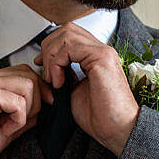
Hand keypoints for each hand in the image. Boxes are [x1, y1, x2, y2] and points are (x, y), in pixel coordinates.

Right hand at [0, 64, 54, 158]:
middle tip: (19, 123)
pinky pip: (18, 102)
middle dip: (36, 102)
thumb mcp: (8, 125)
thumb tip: (48, 100)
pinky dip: (18, 119)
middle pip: (30, 76)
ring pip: (28, 85)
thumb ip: (25, 110)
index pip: (26, 72)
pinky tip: (3, 129)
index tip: (41, 110)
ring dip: (26, 111)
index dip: (40, 91)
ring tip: (9, 126)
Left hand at [33, 23, 139, 155]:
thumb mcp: (74, 90)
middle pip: (66, 29)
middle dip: (48, 47)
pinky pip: (70, 47)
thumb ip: (65, 74)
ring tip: (53, 78)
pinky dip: (57, 63)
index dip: (51, 46)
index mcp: (96, 57)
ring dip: (51, 56)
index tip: (41, 64)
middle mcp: (101, 50)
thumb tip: (50, 66)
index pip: (69, 35)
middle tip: (45, 70)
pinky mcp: (102, 58)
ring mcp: (103, 52)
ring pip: (66, 34)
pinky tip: (59, 82)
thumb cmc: (100, 116)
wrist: (117, 129)